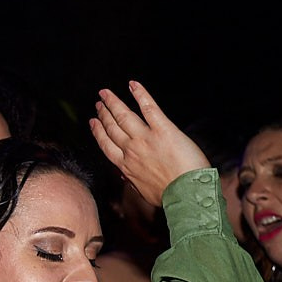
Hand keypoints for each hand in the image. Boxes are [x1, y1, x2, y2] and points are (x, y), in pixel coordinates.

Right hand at [88, 82, 209, 209]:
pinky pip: (148, 107)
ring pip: (124, 116)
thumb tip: (126, 177)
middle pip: (112, 128)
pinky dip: (139, 94)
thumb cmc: (170, 196)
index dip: (98, 131)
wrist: (187, 193)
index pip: (106, 144)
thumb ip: (134, 182)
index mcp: (126, 166)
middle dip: (104, 114)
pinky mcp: (163, 129)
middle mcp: (131, 150)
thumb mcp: (145, 193)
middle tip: (99, 104)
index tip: (93, 122)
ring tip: (106, 94)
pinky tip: (132, 84)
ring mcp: (146, 138)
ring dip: (113, 103)